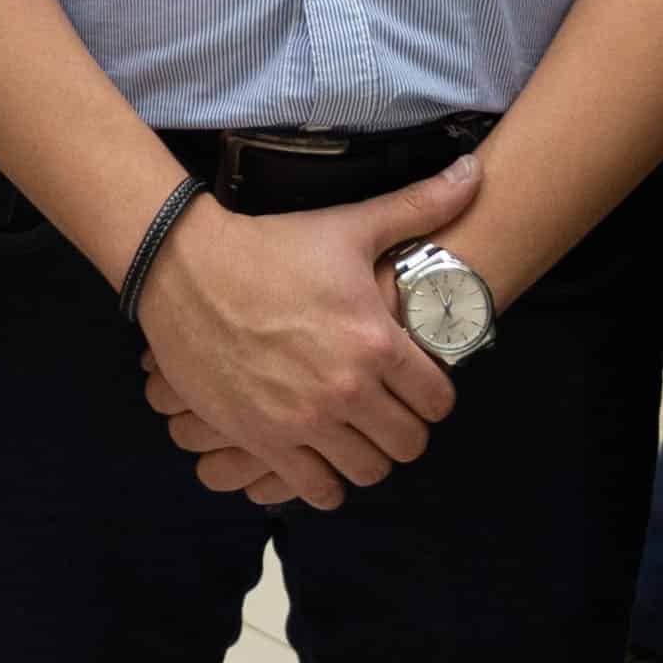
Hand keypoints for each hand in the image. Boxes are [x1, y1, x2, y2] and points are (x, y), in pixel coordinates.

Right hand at [131, 158, 475, 511]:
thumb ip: (420, 206)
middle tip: (387, 412)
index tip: (418, 387)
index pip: (438, 400)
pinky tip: (320, 457)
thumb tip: (476, 173)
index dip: (433, 396)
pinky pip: (316, 490)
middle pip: (408, 445)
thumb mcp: (350, 225)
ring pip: (367, 472)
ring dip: (367, 457)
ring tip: (355, 435)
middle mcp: (347, 388)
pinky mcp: (263, 440)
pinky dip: (324, 482)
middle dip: (404, 430)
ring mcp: (304, 420)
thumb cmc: (272, 246)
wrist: (186, 268)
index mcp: (375, 341)